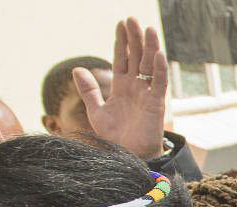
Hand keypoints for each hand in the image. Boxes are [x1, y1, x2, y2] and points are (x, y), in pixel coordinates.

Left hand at [77, 18, 167, 160]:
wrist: (128, 156)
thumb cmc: (115, 137)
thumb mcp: (97, 111)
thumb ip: (89, 90)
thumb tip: (76, 69)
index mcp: (122, 87)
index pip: (122, 59)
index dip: (121, 42)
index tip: (120, 25)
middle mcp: (136, 87)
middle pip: (137, 57)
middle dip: (135, 38)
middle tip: (132, 19)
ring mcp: (147, 94)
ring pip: (150, 66)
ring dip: (149, 47)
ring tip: (148, 29)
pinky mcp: (156, 105)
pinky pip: (159, 84)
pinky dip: (160, 69)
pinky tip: (158, 54)